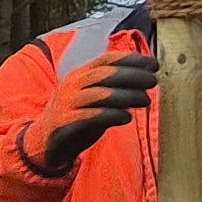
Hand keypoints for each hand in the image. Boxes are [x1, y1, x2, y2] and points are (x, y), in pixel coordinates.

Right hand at [25, 44, 159, 176]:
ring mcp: (67, 103)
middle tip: (153, 81)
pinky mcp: (65, 123)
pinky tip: (127, 117)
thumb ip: (117, 88)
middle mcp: (73, 85)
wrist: (48, 142)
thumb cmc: (79, 116)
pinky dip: (111, 115)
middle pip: (105, 74)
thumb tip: (147, 80)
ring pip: (100, 94)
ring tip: (146, 100)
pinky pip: (90, 116)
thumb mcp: (97, 97)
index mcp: (81, 74)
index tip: (153, 64)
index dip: (131, 59)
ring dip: (126, 96)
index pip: (106, 60)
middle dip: (132, 76)